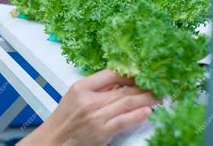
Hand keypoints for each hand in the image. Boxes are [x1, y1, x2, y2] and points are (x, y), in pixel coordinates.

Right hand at [18, 69, 159, 145]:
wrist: (54, 139)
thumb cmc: (64, 119)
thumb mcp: (74, 96)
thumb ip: (95, 88)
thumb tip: (118, 83)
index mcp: (81, 87)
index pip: (110, 74)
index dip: (129, 73)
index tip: (141, 73)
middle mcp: (89, 100)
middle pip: (123, 90)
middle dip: (143, 87)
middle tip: (157, 84)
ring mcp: (96, 116)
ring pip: (127, 103)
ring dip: (146, 99)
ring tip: (158, 96)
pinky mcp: (102, 132)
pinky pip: (124, 121)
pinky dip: (137, 115)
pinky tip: (148, 111)